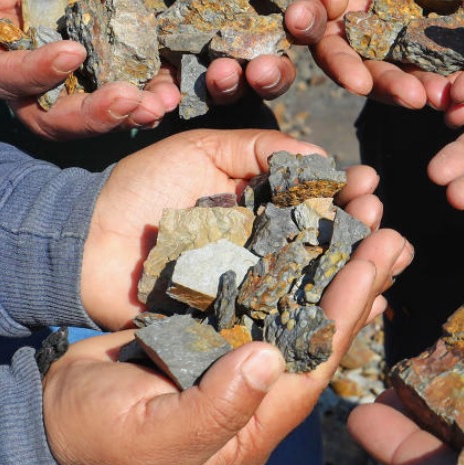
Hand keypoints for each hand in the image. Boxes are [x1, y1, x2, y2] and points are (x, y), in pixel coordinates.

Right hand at [0, 0, 171, 138]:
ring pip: (90, 111)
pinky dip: (145, 88)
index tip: (70, 52)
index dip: (36, 72)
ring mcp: (60, 73)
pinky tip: (173, 85)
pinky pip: (117, 82)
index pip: (4, 77)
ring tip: (161, 104)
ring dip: (127, 113)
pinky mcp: (92, 56)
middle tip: (130, 101)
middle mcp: (21, 76)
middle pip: (53, 116)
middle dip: (92, 115)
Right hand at [45, 227, 412, 464]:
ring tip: (367, 223)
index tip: (372, 265)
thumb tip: (269, 361)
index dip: (344, 315)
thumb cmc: (91, 437)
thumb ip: (212, 408)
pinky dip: (290, 267)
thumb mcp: (149, 436)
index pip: (311, 367)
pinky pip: (264, 298)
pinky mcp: (216, 338)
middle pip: (318, 335)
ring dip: (332, 268)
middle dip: (357, 286)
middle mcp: (256, 397)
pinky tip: (310, 234)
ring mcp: (237, 365)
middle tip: (392, 235)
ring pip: (297, 311)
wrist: (46, 421)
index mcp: (251, 429)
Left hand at [80, 129, 384, 328]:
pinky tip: (354, 306)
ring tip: (379, 258)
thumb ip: (255, 149)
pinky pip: (279, 315)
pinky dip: (316, 312)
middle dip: (355, 225)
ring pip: (310, 277)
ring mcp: (248, 280)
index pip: (312, 193)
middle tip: (377, 215)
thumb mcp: (200, 151)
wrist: (84, 244)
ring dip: (347, 269)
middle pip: (321, 235)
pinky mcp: (233, 315)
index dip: (343, 188)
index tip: (369, 183)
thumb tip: (315, 154)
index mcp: (256, 201)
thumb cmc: (140, 189)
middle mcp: (260, 242)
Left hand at [105, 0, 328, 103]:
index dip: (308, 24)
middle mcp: (248, 46)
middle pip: (272, 73)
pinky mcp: (168, 68)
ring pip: (228, 89)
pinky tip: (164, 100)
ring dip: (227, 88)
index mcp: (274, 14)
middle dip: (272, 75)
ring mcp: (209, 61)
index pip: (303, 27)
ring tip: (218, 75)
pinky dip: (167, 101)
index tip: (299, 16)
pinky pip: (170, 93)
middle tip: (262, 69)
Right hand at [305, 0, 463, 108]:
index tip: (357, 81)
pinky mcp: (441, 46)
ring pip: (413, 76)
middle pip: (376, 75)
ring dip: (429, 89)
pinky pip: (449, 63)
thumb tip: (328, 0)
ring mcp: (406, 50)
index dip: (342, 67)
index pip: (332, 51)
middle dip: (394, 88)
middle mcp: (368, 47)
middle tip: (413, 97)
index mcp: (335, 26)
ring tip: (446, 95)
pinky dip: (460, 73)